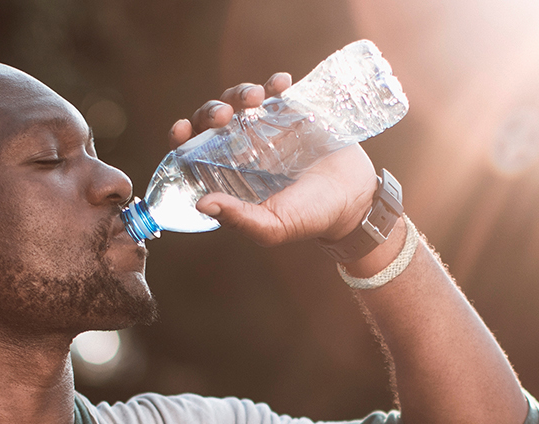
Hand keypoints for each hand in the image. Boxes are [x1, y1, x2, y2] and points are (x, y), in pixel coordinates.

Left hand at [167, 75, 378, 247]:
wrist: (355, 200)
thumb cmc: (311, 217)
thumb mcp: (273, 226)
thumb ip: (240, 218)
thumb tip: (202, 204)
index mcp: (229, 174)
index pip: (193, 150)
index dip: (183, 136)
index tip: (182, 128)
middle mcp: (242, 147)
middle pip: (212, 119)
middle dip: (211, 111)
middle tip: (224, 116)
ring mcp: (267, 126)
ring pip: (239, 99)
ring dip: (240, 93)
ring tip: (256, 98)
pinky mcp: (292, 111)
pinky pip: (276, 89)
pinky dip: (274, 83)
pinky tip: (281, 84)